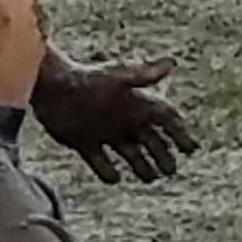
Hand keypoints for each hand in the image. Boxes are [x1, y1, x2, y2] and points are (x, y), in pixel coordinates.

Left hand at [32, 54, 199, 183]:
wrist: (50, 86)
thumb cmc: (86, 78)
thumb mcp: (118, 76)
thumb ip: (144, 75)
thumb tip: (171, 64)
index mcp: (136, 103)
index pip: (166, 120)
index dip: (180, 133)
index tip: (190, 148)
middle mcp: (123, 119)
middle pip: (152, 141)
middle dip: (164, 155)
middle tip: (170, 169)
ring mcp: (105, 132)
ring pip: (131, 154)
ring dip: (142, 167)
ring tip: (150, 178)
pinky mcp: (84, 143)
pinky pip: (101, 163)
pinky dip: (108, 172)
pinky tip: (115, 177)